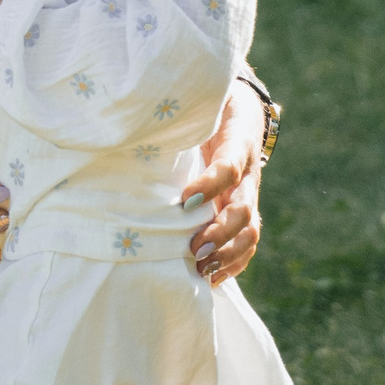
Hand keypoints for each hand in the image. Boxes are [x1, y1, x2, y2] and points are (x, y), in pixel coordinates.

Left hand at [180, 78, 265, 284]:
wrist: (240, 109)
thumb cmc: (207, 107)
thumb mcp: (196, 104)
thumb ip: (176, 113)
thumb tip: (134, 116)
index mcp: (236, 142)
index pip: (229, 167)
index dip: (211, 185)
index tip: (185, 201)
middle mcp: (248, 174)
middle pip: (243, 210)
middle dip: (220, 234)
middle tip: (193, 250)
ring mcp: (248, 195)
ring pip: (250, 232)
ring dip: (227, 255)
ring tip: (200, 271)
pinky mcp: (244, 210)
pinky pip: (247, 243)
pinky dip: (233, 264)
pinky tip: (210, 279)